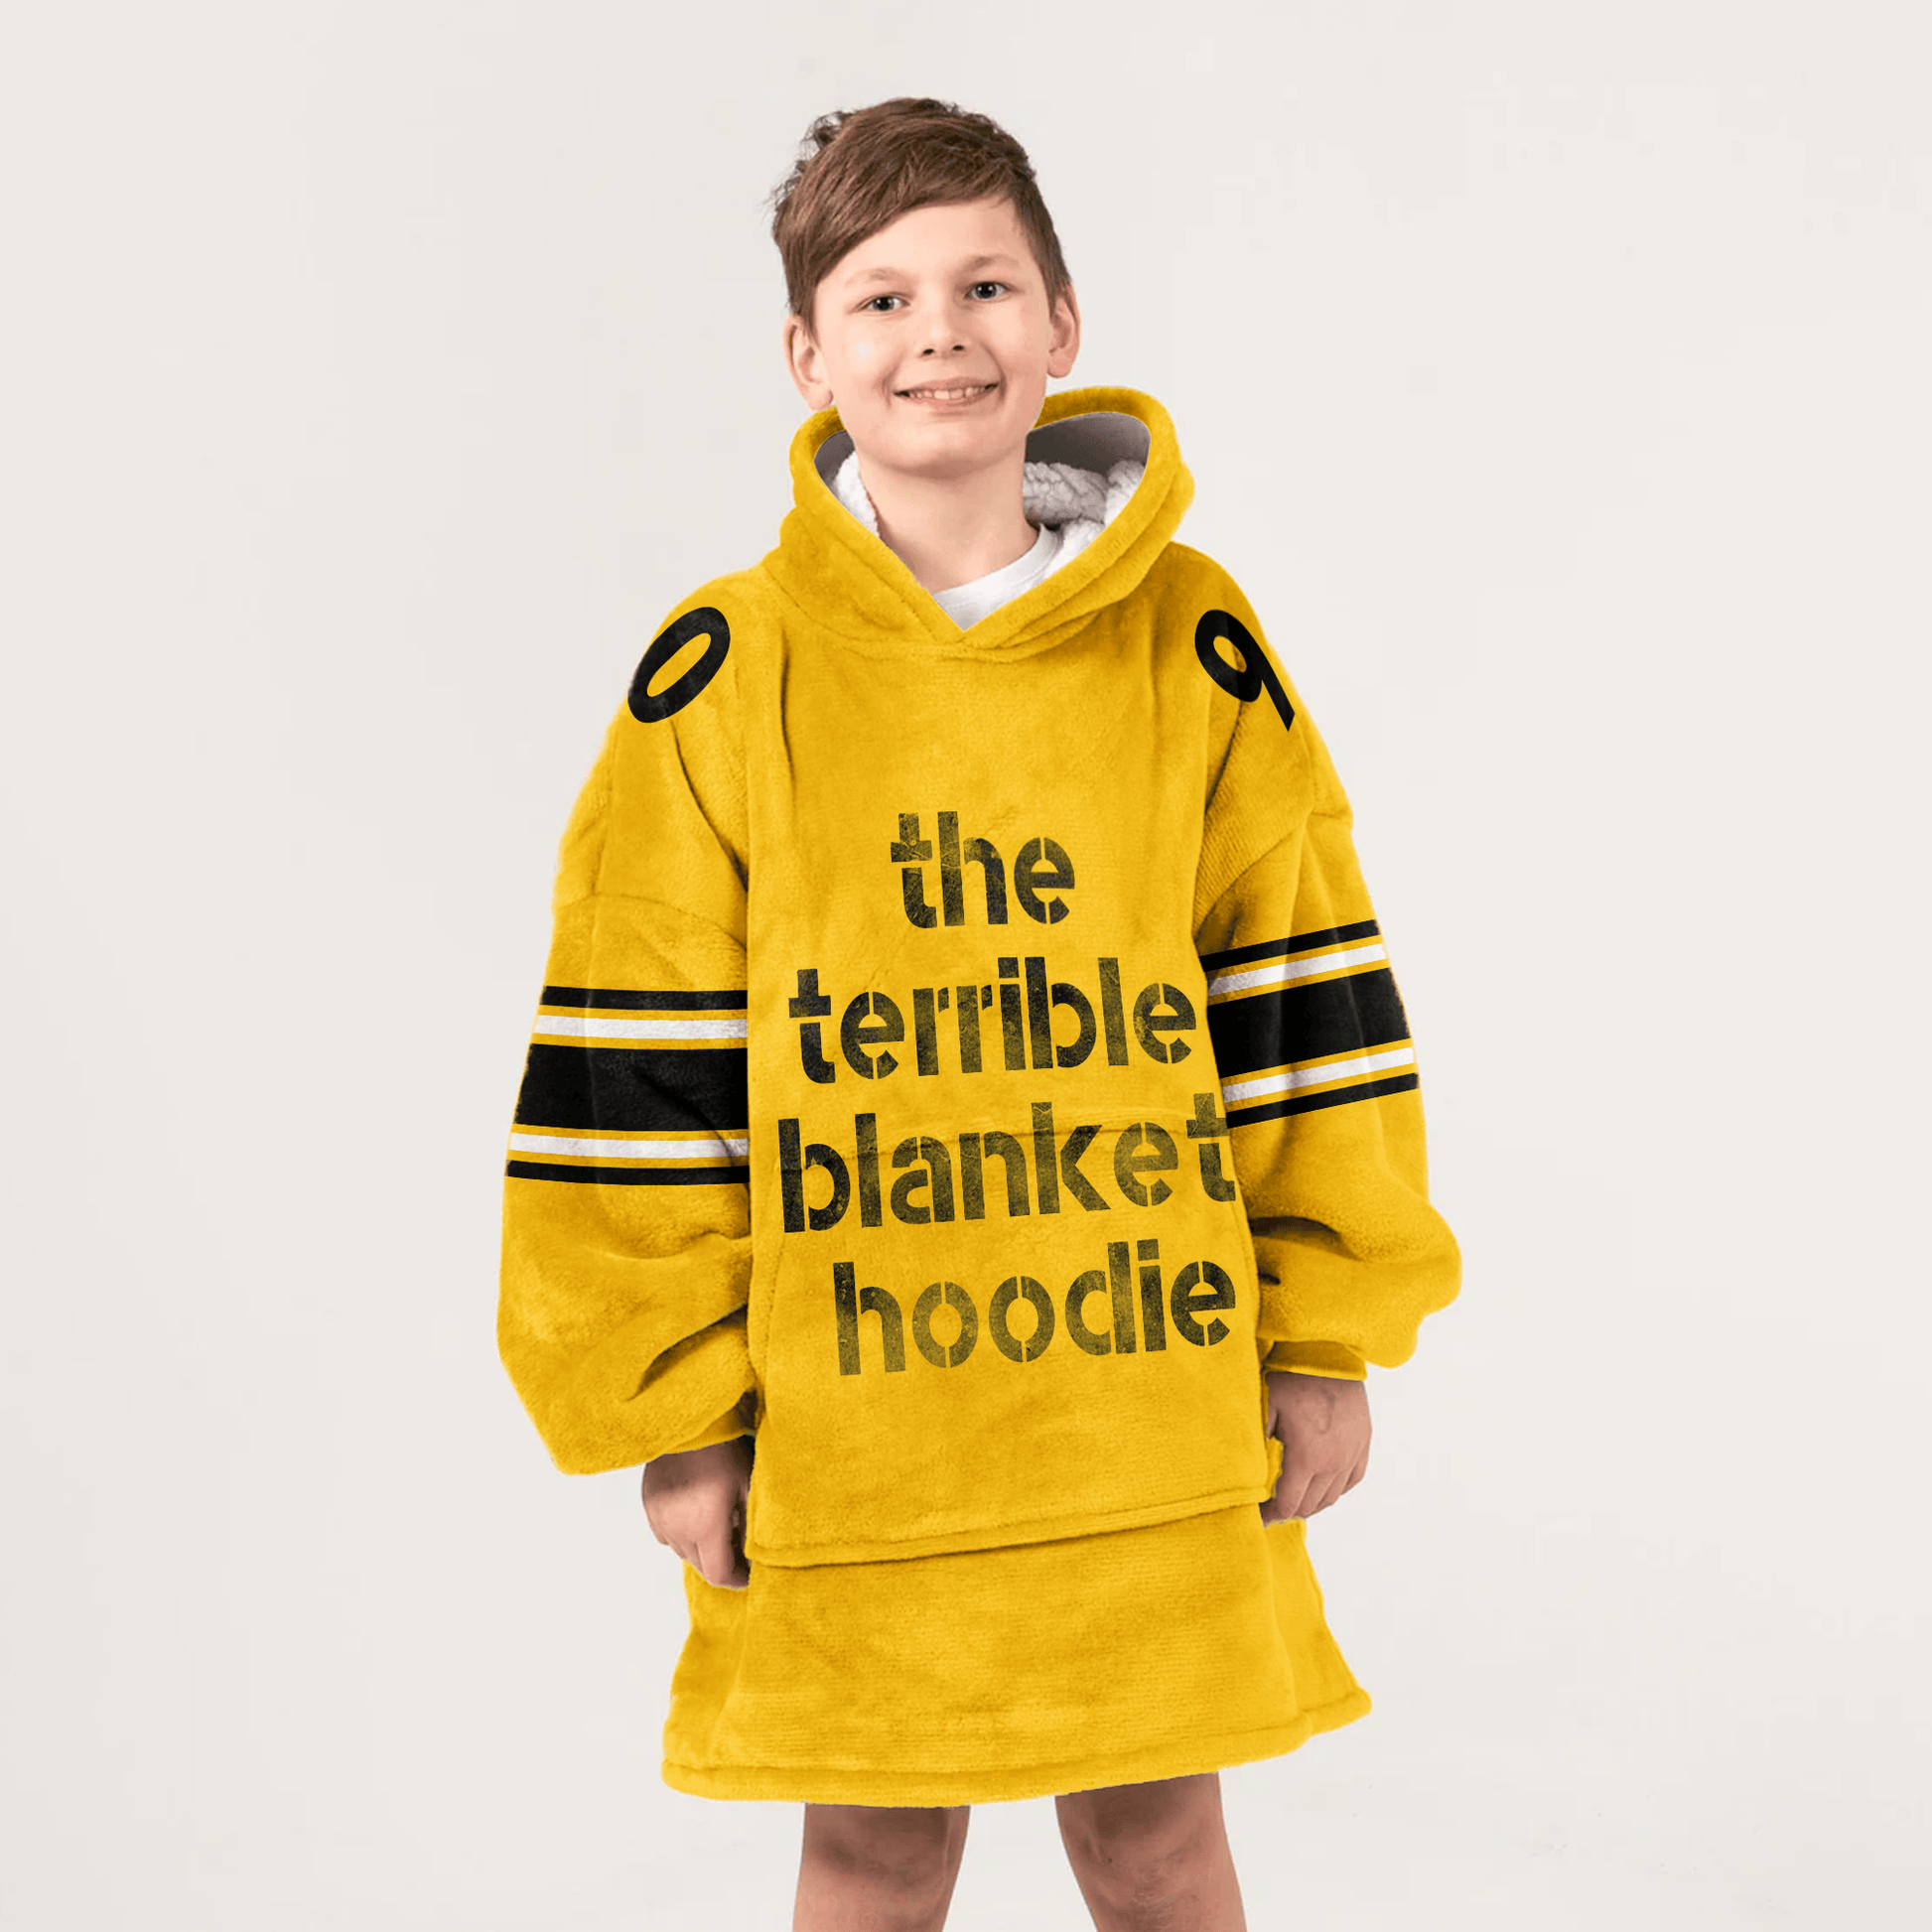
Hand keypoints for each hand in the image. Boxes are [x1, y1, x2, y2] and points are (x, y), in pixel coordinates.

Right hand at [641, 1436, 753, 1587]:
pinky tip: (696, 1513)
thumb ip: (751, 1527)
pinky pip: (668, 1534)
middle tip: (740, 1547)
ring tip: (720, 1525)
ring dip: (702, 1548)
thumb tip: (756, 1556)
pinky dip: (683, 1533)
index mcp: (705, 1528)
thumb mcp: (748, 1487)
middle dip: (722, 1563)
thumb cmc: (723, 1449)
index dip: (738, 1579)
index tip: (751, 1573)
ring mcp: (660, 1519)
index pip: (719, 1575)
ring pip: (683, 1551)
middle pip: (701, 1566)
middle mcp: (678, 1530)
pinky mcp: (649, 1506)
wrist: (688, 1423)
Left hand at [1259, 1370, 1369, 1522]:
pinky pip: (1351, 1480)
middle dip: (1287, 1510)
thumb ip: (1255, 1445)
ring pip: (1331, 1497)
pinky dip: (1334, 1488)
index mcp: (1307, 1458)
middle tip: (1270, 1506)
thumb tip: (1243, 1476)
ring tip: (1292, 1496)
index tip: (1258, 1516)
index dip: (1270, 1515)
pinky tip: (1320, 1484)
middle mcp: (1333, 1463)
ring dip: (1310, 1502)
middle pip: (1309, 1506)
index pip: (1288, 1505)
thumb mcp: (1265, 1409)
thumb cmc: (1292, 1378)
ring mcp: (1351, 1454)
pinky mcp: (1363, 1444)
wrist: (1329, 1355)